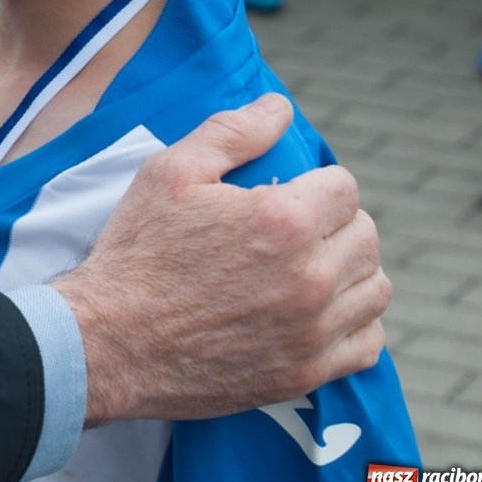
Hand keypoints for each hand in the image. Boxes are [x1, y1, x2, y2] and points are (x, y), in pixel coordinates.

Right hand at [51, 94, 388, 424]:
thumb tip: (280, 108)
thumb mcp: (170, 173)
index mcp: (285, 221)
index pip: (345, 187)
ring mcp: (312, 331)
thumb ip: (233, 132)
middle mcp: (311, 277)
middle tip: (291, 231)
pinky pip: (366, 344)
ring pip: (374, 288)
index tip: (286, 195)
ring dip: (350, 272)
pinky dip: (352, 324)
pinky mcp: (305, 373)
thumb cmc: (135, 252)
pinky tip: (317, 313)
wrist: (108, 341)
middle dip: (334, 224)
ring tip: (309, 269)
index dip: (315, 185)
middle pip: (366, 235)